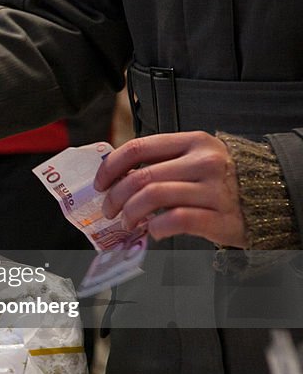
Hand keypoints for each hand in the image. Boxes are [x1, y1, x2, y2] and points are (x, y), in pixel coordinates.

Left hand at [93, 131, 245, 246]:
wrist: (273, 197)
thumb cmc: (223, 179)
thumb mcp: (196, 157)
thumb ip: (163, 161)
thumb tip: (116, 176)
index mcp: (193, 142)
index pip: (138, 148)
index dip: (111, 167)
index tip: (100, 184)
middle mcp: (204, 162)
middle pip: (140, 177)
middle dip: (115, 197)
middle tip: (109, 210)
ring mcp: (214, 190)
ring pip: (153, 197)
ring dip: (130, 214)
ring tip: (128, 223)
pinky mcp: (221, 217)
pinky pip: (176, 220)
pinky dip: (156, 228)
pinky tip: (153, 231)